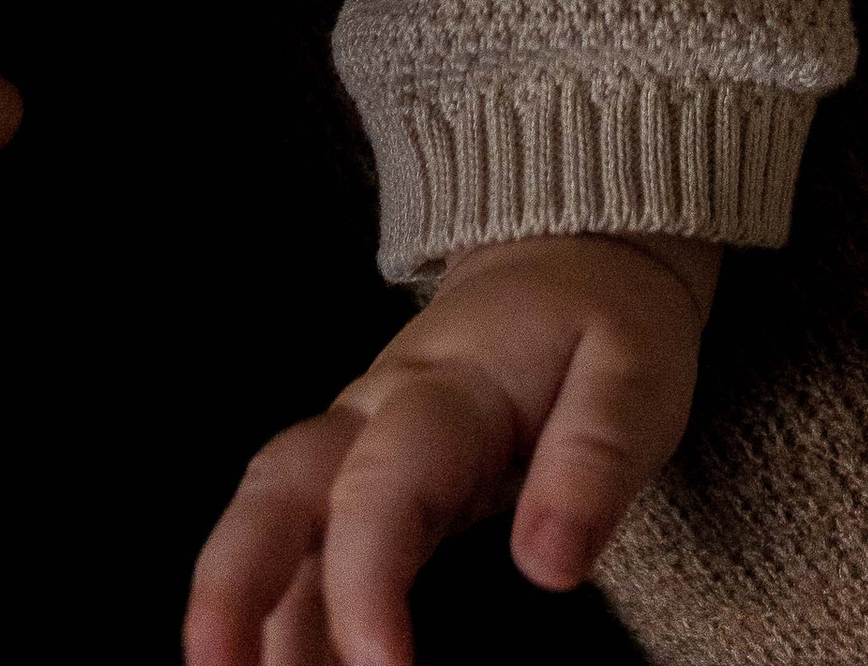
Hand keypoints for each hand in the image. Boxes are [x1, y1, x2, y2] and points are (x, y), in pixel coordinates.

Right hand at [186, 230, 718, 665]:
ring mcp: (355, 441)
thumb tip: (549, 566)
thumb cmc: (603, 321)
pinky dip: (277, 612)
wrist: (574, 255)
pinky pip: (299, 544)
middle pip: (277, 490)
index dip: (366, 584)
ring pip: (269, 520)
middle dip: (233, 585)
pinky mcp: (358, 474)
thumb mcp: (634, 375)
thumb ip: (594, 461)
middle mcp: (375, 413)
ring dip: (240, 610)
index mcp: (444, 390)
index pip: (381, 490)